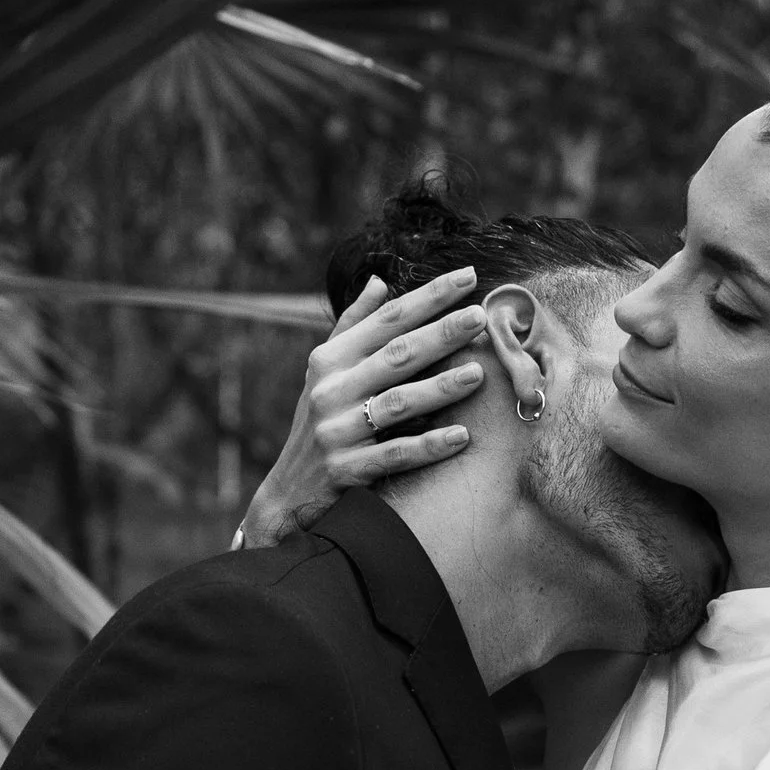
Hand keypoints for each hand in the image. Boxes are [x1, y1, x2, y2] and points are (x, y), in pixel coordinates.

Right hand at [237, 268, 488, 548]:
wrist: (289, 492)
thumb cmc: (319, 422)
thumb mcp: (326, 373)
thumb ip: (353, 327)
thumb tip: (378, 281)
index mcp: (330, 360)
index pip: (386, 320)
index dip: (427, 297)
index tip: (468, 276)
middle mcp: (330, 390)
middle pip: (395, 356)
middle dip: (440, 334)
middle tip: (481, 317)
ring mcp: (336, 431)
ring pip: (397, 403)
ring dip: (440, 388)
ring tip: (478, 374)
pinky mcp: (345, 470)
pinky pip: (394, 455)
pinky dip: (428, 446)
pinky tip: (462, 436)